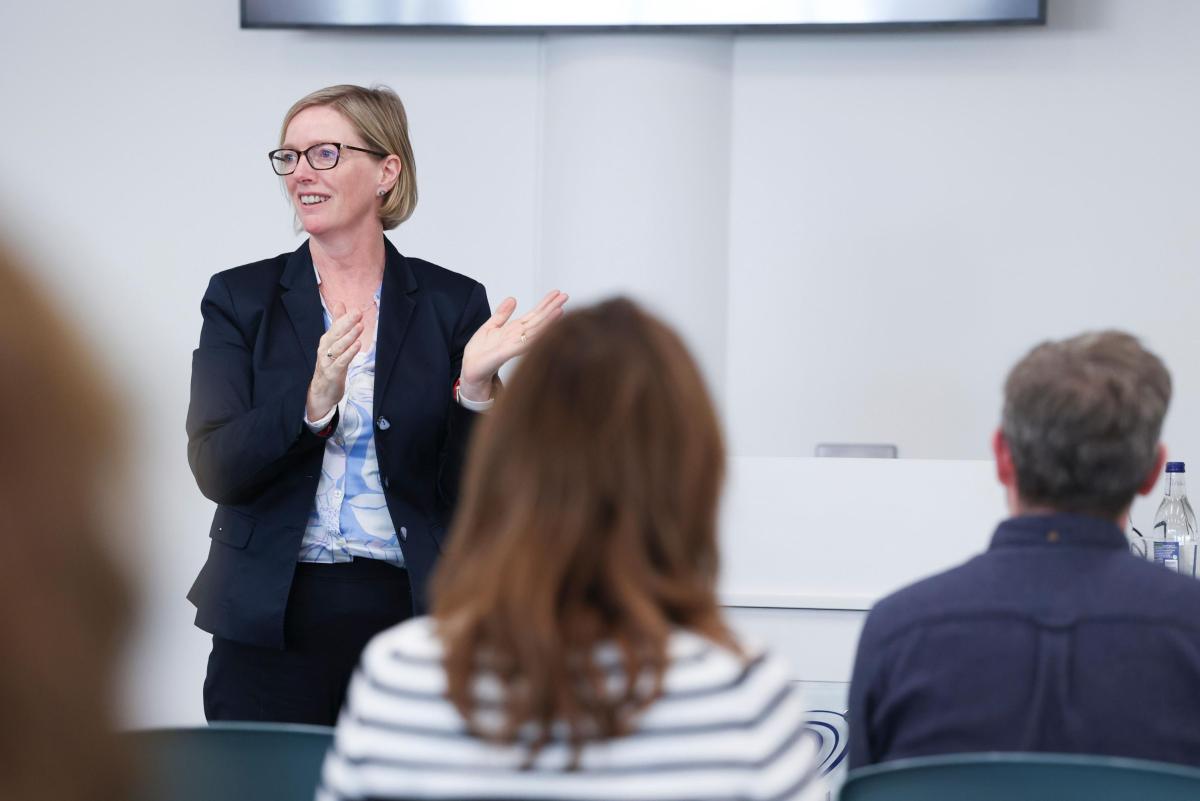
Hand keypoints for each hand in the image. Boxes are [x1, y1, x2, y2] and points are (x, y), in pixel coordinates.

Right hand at [307, 302, 362, 419]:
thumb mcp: (333, 343)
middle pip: (336, 334)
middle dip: (347, 323)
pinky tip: (357, 346)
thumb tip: (340, 303)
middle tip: (358, 313)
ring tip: (360, 327)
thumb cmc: (329, 364)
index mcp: (326, 341)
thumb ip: (337, 324)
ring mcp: (327, 361)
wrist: (322, 391)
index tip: (356, 309)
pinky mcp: (333, 373)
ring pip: (338, 347)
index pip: (335, 327)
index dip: (345, 318)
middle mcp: (325, 349)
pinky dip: (349, 353)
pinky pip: (341, 362)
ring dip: (349, 337)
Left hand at [460, 290, 567, 399]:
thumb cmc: (479, 353)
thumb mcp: (490, 326)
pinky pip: (526, 341)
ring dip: (549, 319)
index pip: (534, 314)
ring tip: (561, 308)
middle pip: (538, 319)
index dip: (545, 303)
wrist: (470, 369)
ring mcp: (515, 344)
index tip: (557, 293)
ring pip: (536, 329)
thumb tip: (512, 298)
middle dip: (552, 307)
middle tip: (565, 295)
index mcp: (514, 330)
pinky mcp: (509, 351)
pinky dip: (536, 335)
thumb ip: (502, 313)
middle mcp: (518, 336)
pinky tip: (546, 328)